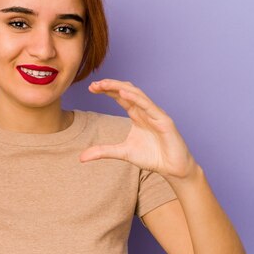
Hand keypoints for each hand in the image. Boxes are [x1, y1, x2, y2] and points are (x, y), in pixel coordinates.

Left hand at [79, 79, 196, 179]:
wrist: (173, 169)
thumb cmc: (152, 157)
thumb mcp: (122, 153)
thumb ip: (103, 151)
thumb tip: (81, 157)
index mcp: (137, 114)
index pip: (120, 97)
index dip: (107, 91)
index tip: (91, 88)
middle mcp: (146, 110)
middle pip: (127, 91)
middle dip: (110, 86)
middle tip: (94, 84)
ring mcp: (155, 113)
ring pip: (137, 94)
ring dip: (120, 87)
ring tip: (105, 84)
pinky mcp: (164, 120)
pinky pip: (149, 106)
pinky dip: (136, 98)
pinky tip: (123, 92)